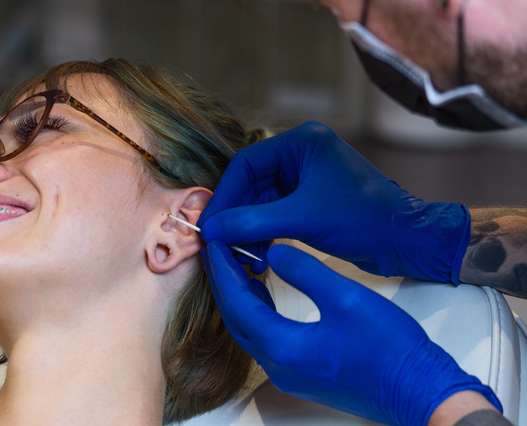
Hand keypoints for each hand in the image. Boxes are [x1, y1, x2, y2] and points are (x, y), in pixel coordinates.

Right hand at [199, 121, 469, 282]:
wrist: (406, 242)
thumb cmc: (365, 219)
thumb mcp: (303, 219)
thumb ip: (253, 222)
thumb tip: (211, 230)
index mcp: (302, 143)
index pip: (246, 165)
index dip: (224, 196)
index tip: (209, 225)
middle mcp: (300, 155)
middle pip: (249, 185)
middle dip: (235, 217)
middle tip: (220, 244)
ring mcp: (304, 179)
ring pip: (258, 204)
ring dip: (247, 230)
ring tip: (241, 256)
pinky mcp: (308, 202)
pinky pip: (272, 216)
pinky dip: (262, 235)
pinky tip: (256, 255)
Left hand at [201, 242, 501, 425]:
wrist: (420, 393)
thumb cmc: (390, 350)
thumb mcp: (346, 298)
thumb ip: (306, 272)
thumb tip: (275, 251)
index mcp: (282, 347)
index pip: (236, 302)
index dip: (222, 269)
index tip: (215, 241)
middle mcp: (277, 365)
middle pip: (235, 318)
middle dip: (225, 282)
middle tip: (219, 250)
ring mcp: (289, 373)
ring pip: (249, 330)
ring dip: (241, 297)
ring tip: (237, 264)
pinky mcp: (302, 373)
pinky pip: (266, 338)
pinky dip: (259, 312)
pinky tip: (265, 292)